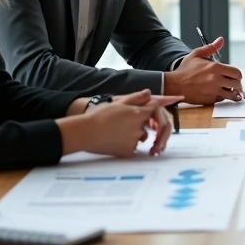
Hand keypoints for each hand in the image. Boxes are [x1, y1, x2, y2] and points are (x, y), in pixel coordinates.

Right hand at [60, 92, 183, 156]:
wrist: (84, 133)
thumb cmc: (99, 116)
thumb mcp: (118, 103)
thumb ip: (136, 98)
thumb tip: (149, 93)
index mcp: (137, 113)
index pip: (156, 109)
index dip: (156, 110)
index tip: (160, 116)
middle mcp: (139, 126)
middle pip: (154, 126)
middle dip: (158, 129)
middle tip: (155, 130)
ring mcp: (134, 139)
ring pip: (143, 137)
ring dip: (138, 135)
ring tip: (119, 131)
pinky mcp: (128, 151)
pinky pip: (134, 147)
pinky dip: (129, 145)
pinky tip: (116, 140)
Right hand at [166, 37, 244, 104]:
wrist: (174, 85)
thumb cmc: (185, 70)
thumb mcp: (196, 55)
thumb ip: (211, 47)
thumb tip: (221, 40)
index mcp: (215, 67)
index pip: (236, 72)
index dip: (236, 75)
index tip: (233, 76)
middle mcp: (216, 79)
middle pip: (237, 84)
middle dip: (236, 83)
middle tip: (231, 83)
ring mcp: (213, 91)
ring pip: (232, 93)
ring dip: (231, 92)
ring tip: (226, 89)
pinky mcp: (210, 100)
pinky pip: (222, 99)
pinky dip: (221, 97)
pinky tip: (216, 93)